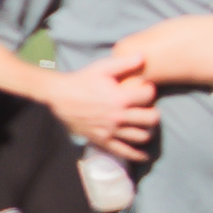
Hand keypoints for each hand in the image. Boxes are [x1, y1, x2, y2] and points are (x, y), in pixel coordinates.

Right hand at [41, 52, 160, 161]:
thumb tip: (144, 57)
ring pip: (142, 136)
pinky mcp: (104, 140)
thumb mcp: (101, 67)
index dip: (150, 90)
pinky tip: (144, 155)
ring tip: (145, 125)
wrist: (58, 96)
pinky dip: (138, 155)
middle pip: (151, 119)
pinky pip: (125, 152)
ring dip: (148, 130)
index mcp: (120, 98)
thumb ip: (124, 63)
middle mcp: (118, 117)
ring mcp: (112, 131)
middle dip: (154, 112)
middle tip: (148, 108)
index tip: (145, 88)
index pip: (149, 96)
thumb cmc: (81, 80)